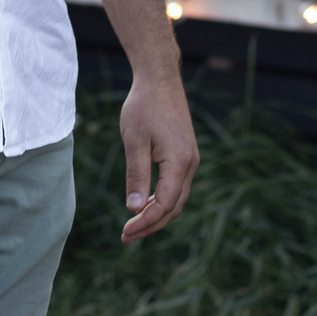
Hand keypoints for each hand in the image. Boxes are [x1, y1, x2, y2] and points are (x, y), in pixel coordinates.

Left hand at [117, 73, 197, 243]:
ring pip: (177, 199)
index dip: (146, 222)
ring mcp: (191, 160)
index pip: (165, 204)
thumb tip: (134, 208)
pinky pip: (176, 186)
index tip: (125, 232)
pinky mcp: (186, 155)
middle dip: (151, 224)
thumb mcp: (134, 140)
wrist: (160, 79)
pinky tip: (144, 203)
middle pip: (173, 207)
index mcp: (179, 162)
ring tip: (133, 225)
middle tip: (126, 236)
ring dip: (157, 214)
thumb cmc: (143, 106)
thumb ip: (136, 174)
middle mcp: (191, 164)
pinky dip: (162, 200)